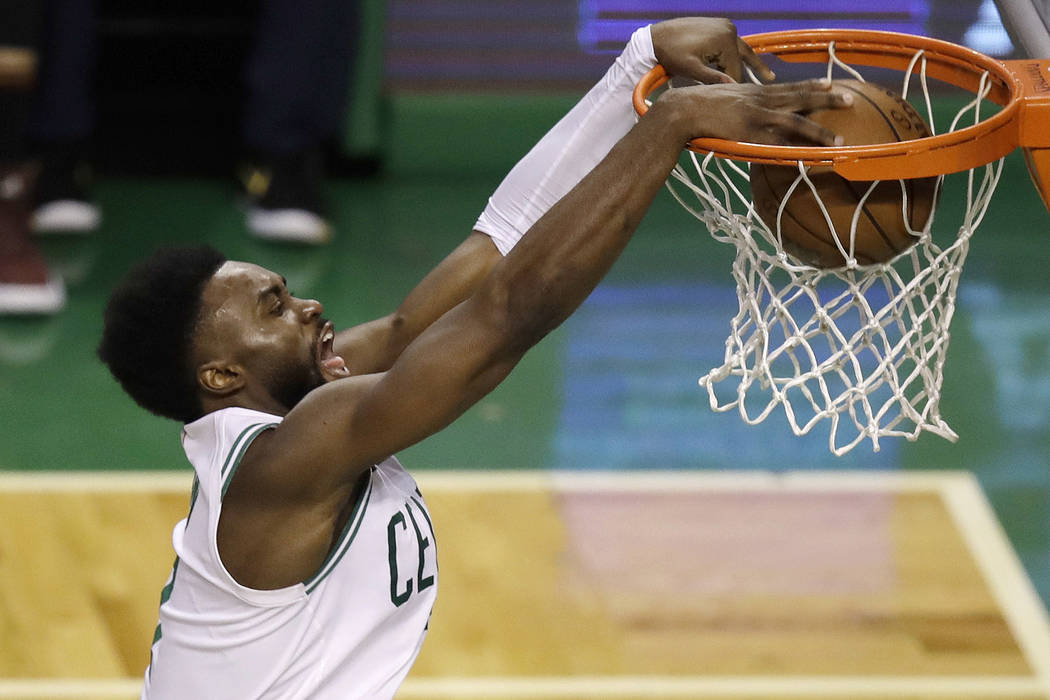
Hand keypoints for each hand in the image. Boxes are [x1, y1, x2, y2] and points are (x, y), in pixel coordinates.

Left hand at [651, 17, 774, 83]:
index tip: (740, 101)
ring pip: (739, 49)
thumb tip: (733, 88)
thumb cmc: (671, 54)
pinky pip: (731, 44)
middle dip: (754, 71)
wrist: (656, 37)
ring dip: (748, 62)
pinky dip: (735, 55)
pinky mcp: (718, 24)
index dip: (736, 86)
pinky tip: (741, 64)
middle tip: (771, 81)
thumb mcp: (692, 69)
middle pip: (743, 57)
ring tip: (766, 75)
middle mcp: (728, 29)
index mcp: (724, 40)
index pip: (735, 69)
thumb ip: (712, 78)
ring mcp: (724, 25)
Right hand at [654, 79, 852, 145]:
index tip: (831, 83)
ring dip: (819, 131)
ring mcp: (756, 116)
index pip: (790, 86)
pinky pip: (778, 143)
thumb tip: (740, 104)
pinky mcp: (749, 133)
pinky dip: (795, 150)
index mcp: (754, 91)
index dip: (812, 84)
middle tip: (850, 99)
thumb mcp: (722, 95)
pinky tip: (809, 156)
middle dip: (827, 98)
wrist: (682, 110)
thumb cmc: (696, 104)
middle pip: (801, 97)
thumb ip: (737, 99)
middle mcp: (760, 100)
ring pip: (796, 122)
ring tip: (839, 139)